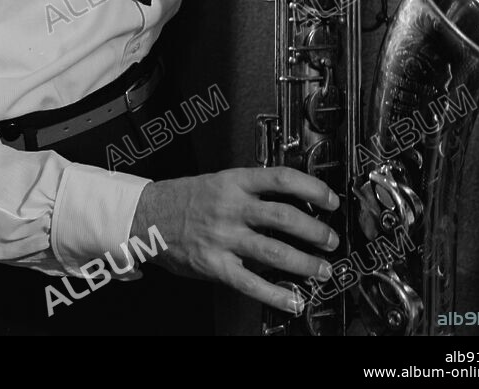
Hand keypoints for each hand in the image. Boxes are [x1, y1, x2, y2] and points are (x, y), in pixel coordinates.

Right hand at [129, 167, 338, 315]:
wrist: (147, 215)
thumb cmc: (184, 198)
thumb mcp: (219, 181)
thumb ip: (250, 190)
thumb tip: (289, 199)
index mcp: (234, 182)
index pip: (281, 179)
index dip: (311, 188)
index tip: (330, 199)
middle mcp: (231, 208)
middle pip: (284, 217)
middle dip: (315, 231)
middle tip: (331, 240)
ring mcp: (223, 237)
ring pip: (273, 250)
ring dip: (304, 262)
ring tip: (322, 269)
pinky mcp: (215, 265)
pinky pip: (251, 282)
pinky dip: (276, 293)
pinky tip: (293, 300)